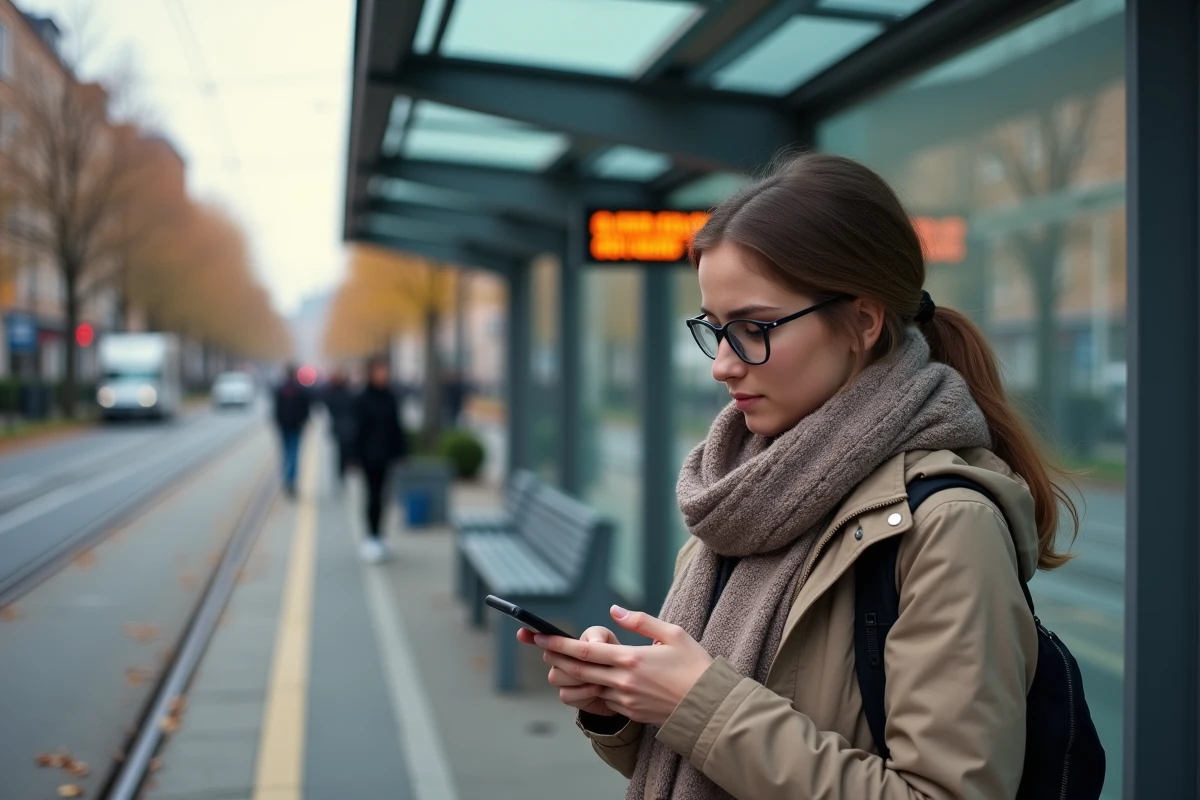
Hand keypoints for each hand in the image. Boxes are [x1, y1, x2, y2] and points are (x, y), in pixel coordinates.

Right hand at [518, 625, 619, 715]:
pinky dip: (583, 692)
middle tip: (593, 661)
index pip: (547, 638)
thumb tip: (591, 644)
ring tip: (600, 677)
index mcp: (570, 644)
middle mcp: (562, 661)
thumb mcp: (610, 639)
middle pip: (550, 657)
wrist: (627, 686)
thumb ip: (599, 636)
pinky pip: (566, 694)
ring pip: (555, 677)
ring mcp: (565, 679)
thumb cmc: (617, 657)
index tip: (522, 633)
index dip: (531, 636)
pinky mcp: (571, 697)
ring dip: (578, 676)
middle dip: (568, 658)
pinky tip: (597, 689)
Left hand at [534, 606, 713, 726]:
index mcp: (631, 659)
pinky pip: (604, 699)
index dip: (559, 644)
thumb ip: (640, 620)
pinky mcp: (631, 713)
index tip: (541, 636)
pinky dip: (593, 688)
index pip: (585, 651)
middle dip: (556, 658)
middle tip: (541, 647)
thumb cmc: (695, 666)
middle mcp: (623, 681)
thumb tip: (615, 610)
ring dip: (571, 676)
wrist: (710, 707)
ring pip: (588, 687)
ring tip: (561, 664)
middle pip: (578, 670)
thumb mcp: (673, 634)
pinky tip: (591, 679)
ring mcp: (625, 700)